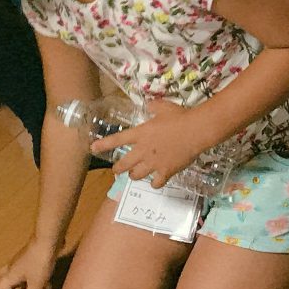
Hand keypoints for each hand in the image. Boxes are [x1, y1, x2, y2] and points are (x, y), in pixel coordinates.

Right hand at [0, 235, 57, 288]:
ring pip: (12, 277)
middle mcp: (11, 269)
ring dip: (14, 286)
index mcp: (9, 276)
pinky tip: (36, 283)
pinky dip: (26, 280)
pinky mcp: (30, 257)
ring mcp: (20, 262)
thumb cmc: (39, 261)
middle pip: (2, 282)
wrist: (48, 239)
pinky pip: (23, 272)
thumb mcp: (36, 284)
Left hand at [95, 98, 218, 188]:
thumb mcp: (163, 107)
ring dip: (134, 176)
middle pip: (123, 164)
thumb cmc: (179, 116)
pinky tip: (157, 181)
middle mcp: (143, 150)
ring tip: (135, 175)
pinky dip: (155, 183)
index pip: (116, 140)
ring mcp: (153, 163)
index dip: (103, 145)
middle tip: (117, 170)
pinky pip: (156, 183)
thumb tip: (148, 104)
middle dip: (118, 168)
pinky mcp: (165, 172)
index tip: (93, 149)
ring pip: (136, 176)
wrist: (196, 130)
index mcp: (140, 134)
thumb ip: (153, 107)